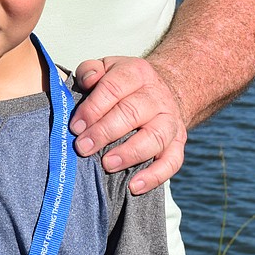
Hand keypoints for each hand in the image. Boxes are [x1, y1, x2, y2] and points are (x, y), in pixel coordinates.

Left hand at [69, 56, 186, 192]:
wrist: (161, 91)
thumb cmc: (123, 84)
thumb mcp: (106, 68)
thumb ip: (90, 70)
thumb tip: (87, 81)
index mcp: (136, 73)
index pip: (114, 88)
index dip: (93, 108)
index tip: (75, 127)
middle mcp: (157, 96)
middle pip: (132, 112)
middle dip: (104, 132)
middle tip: (83, 148)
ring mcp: (170, 120)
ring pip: (155, 138)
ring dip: (129, 153)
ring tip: (107, 165)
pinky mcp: (178, 143)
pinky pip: (172, 162)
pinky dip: (155, 176)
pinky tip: (134, 187)